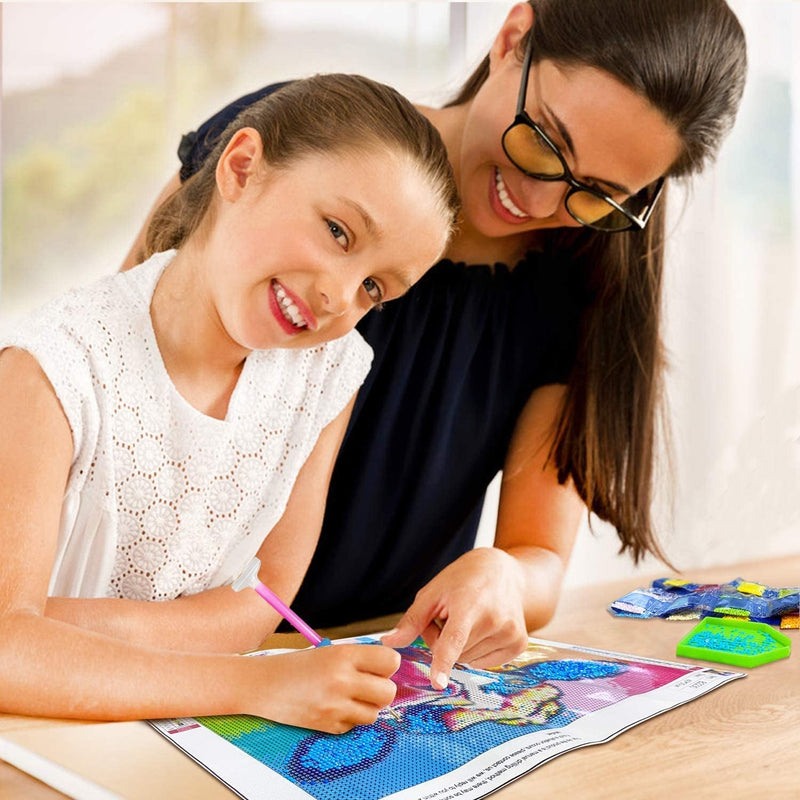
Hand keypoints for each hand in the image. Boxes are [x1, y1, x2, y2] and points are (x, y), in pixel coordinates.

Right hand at [249, 643, 399, 733]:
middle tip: (367, 685)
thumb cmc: (296, 665)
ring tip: (348, 697)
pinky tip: (332, 707)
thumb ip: (358, 659)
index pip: (390, 662)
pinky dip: (348, 719)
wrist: (262, 685)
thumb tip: (388, 669)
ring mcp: (335, 706)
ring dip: (366, 707)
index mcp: (343, 655)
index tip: (379, 667)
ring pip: (374, 714)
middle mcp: (342, 680)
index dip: (387, 666)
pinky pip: (353, 726)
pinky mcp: (328, 726)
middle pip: (388, 692)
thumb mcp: (329, 652)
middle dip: (381, 690)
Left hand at [381, 548, 528, 689]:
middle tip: (450, 616)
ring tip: (468, 619)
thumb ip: (412, 621)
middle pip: (455, 654)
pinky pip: (485, 663)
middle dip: (444, 641)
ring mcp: (510, 633)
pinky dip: (477, 651)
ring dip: (461, 647)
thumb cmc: (463, 580)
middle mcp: (494, 619)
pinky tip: (483, 629)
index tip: (438, 683)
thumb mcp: (433, 593)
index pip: (454, 639)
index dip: (443, 661)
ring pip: (469, 660)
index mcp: (469, 604)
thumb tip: (388, 644)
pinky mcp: (519, 644)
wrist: (504, 572)